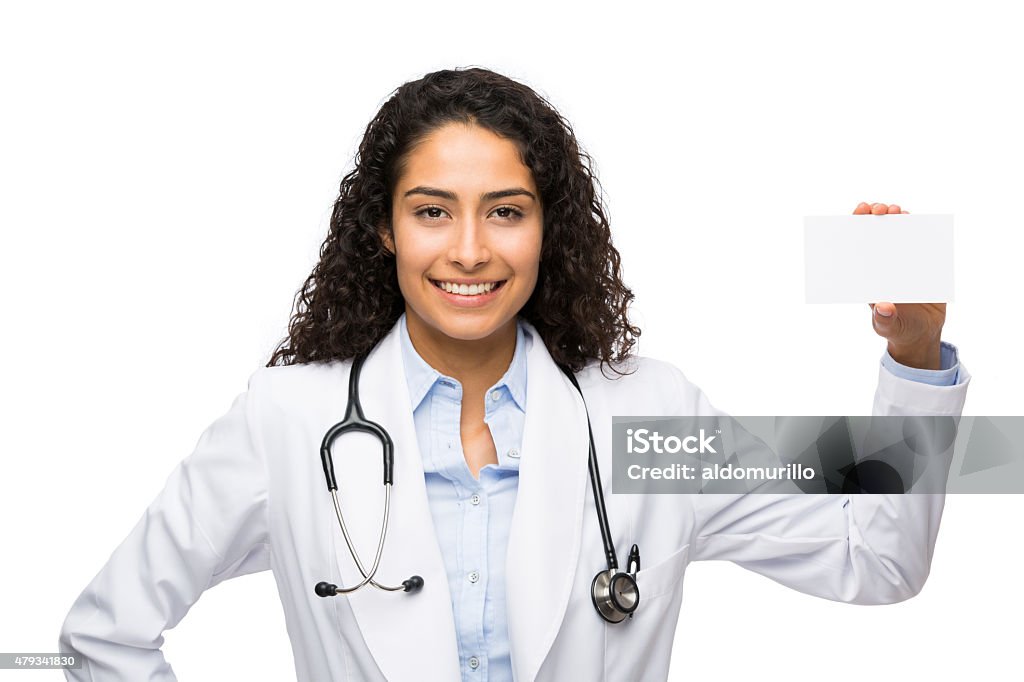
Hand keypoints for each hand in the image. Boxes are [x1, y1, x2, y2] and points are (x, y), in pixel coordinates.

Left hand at [854, 202, 945, 369]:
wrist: (923, 332)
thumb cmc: (898, 328)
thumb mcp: (888, 326)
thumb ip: (885, 319)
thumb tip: (883, 306)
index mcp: (869, 275)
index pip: (858, 244)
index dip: (856, 225)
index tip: (859, 212)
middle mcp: (884, 263)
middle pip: (876, 232)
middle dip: (876, 216)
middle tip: (880, 209)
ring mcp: (904, 261)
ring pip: (898, 231)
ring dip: (897, 218)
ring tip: (898, 212)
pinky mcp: (923, 262)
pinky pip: (922, 240)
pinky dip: (921, 229)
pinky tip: (919, 222)